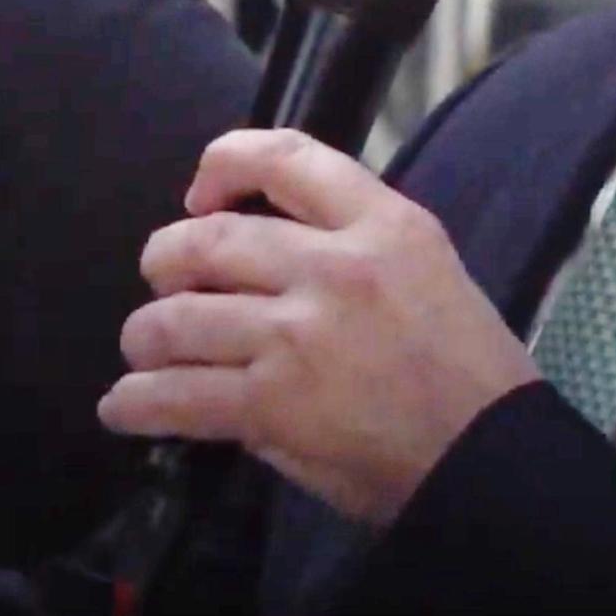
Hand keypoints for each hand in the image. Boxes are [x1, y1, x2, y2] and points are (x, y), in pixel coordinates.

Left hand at [99, 129, 541, 524]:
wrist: (492, 459)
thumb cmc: (470, 374)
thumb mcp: (427, 272)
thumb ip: (350, 249)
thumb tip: (260, 263)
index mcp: (384, 224)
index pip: (286, 156)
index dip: (222, 164)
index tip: (202, 195)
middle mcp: (335, 267)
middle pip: (208, 239)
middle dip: (166, 261)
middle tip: (163, 284)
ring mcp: (298, 335)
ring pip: (177, 319)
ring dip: (145, 338)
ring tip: (144, 351)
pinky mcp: (273, 404)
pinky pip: (176, 395)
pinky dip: (136, 403)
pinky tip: (123, 409)